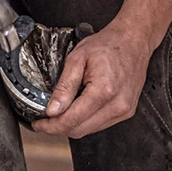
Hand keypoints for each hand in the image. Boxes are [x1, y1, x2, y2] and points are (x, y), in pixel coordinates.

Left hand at [31, 19, 151, 138]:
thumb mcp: (78, 58)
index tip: (38, 124)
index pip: (71, 120)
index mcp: (103, 90)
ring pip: (89, 130)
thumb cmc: (108, 44)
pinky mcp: (127, 112)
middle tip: (44, 119)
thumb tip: (52, 110)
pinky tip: (78, 109)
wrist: (133, 40)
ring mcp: (124, 110)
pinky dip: (86, 121)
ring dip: (72, 125)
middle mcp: (117, 105)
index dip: (51, 126)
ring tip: (60, 112)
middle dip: (58, 127)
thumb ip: (64, 86)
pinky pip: (100, 124)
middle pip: (79, 130)